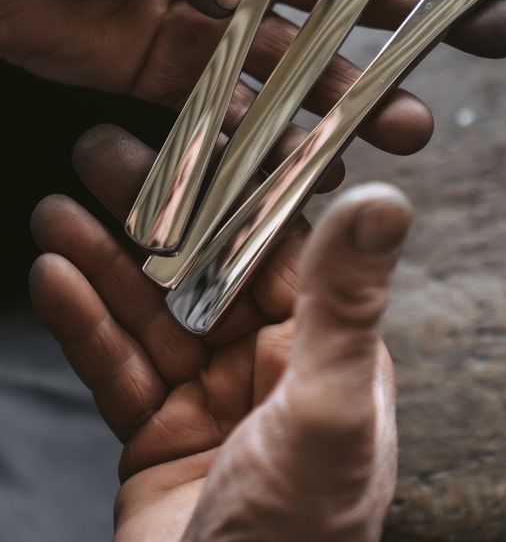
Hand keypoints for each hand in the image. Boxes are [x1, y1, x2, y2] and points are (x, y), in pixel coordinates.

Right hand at [30, 125, 411, 541]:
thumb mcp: (326, 412)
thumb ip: (350, 301)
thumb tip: (387, 196)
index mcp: (328, 350)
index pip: (279, 245)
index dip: (234, 186)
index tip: (195, 130)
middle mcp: (273, 368)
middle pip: (203, 268)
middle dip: (153, 213)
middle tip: (102, 152)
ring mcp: (212, 403)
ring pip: (151, 311)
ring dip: (104, 260)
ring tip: (58, 208)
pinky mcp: (158, 440)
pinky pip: (117, 367)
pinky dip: (83, 324)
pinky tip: (52, 277)